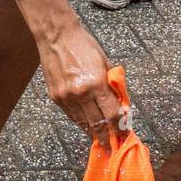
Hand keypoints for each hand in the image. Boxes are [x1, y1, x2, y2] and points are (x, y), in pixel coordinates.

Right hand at [42, 24, 116, 148]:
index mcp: (96, 83)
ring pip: (82, 123)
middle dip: (107, 137)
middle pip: (97, 124)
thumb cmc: (83, 44)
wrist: (57, 36)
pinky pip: (71, 115)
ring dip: (93, 131)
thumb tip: (120, 102)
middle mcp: (81, 93)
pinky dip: (80, 121)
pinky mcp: (55, 97)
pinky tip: (86, 123)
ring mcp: (66, 97)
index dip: (120, 127)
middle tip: (113, 144)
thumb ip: (112, 84)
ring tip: (101, 138)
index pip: (112, 114)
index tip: (124, 134)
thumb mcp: (105, 62)